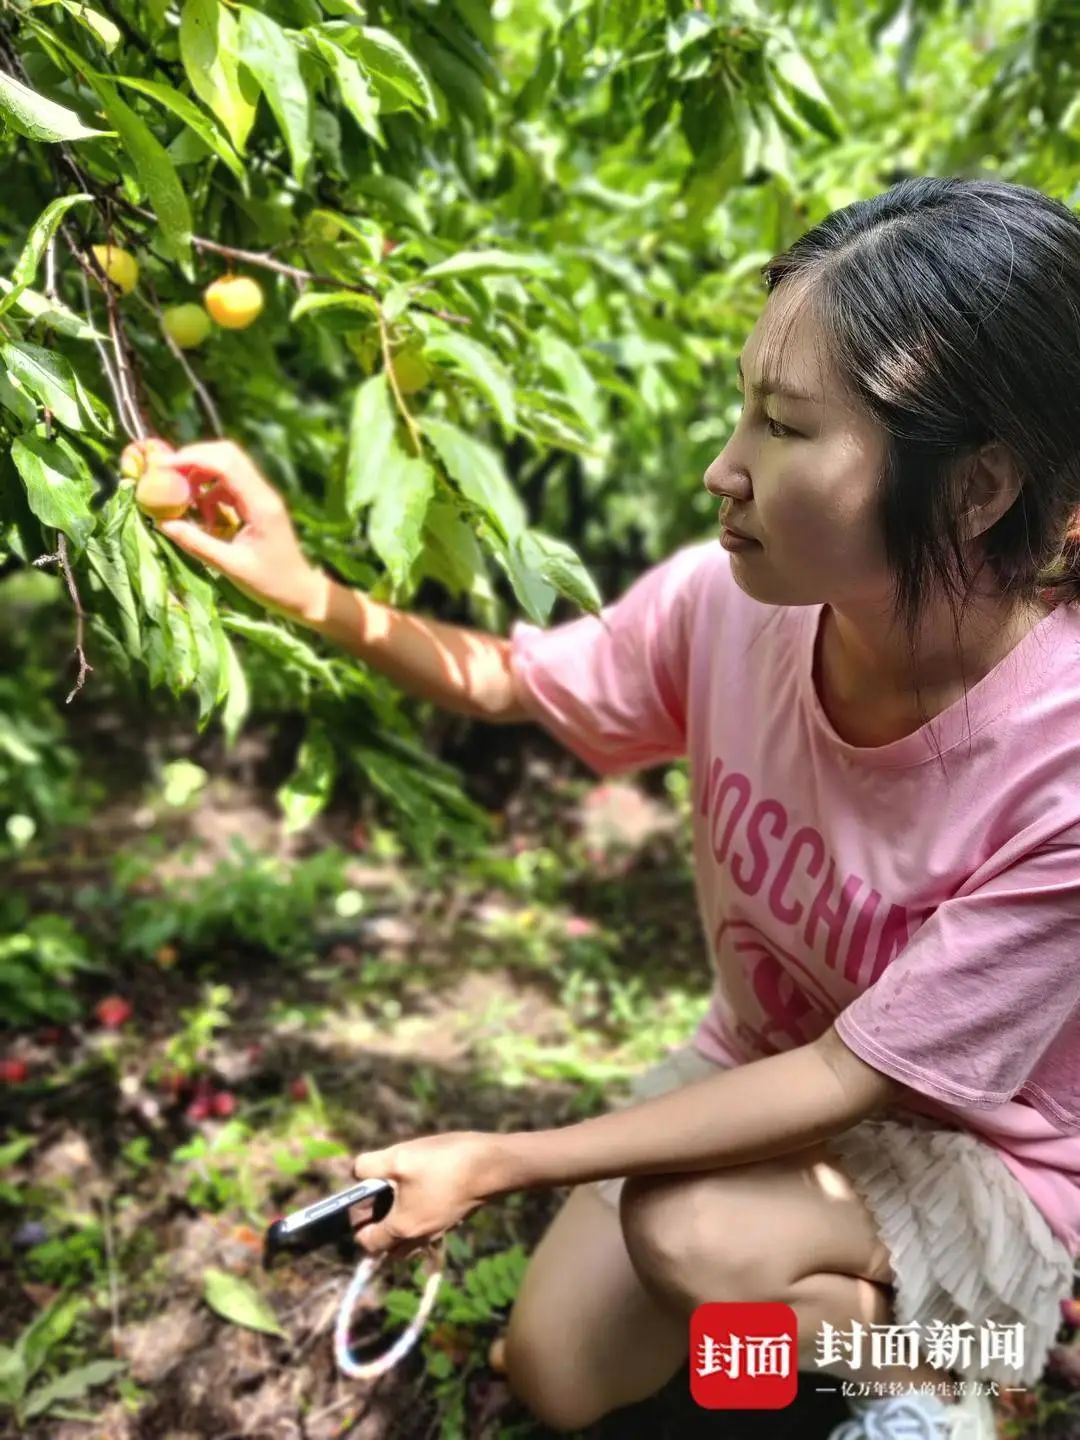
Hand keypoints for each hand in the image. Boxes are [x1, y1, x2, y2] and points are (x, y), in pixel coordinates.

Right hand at [147, 438, 328, 623]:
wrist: (301, 593)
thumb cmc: (271, 583)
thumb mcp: (230, 567)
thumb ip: (197, 543)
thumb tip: (163, 523)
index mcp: (261, 505)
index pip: (226, 464)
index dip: (193, 458)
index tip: (163, 467)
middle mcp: (264, 493)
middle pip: (227, 455)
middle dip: (194, 459)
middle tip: (167, 477)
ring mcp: (262, 497)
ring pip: (228, 468)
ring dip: (201, 478)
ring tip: (185, 504)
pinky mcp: (258, 505)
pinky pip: (230, 486)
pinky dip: (211, 493)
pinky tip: (204, 518)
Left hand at [350, 1132, 495, 1261]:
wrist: (492, 1165)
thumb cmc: (444, 1163)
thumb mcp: (400, 1157)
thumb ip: (369, 1166)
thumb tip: (356, 1172)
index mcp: (401, 1228)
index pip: (367, 1243)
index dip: (357, 1225)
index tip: (360, 1202)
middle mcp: (419, 1238)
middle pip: (388, 1249)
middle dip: (378, 1231)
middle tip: (378, 1200)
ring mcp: (438, 1231)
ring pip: (409, 1242)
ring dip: (398, 1227)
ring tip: (399, 1194)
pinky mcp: (452, 1220)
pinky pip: (426, 1230)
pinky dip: (418, 1219)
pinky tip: (424, 1189)